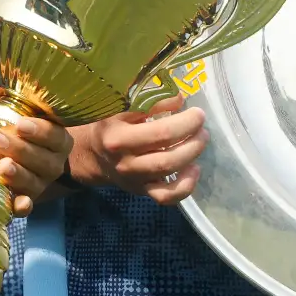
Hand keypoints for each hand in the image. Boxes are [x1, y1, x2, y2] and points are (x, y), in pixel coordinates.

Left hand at [0, 89, 72, 213]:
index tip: (21, 124)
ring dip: (19, 174)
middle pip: (44, 160)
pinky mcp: (25, 201)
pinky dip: (23, 206)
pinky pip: (28, 207)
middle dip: (20, 149)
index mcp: (54, 140)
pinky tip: (17, 203)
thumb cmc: (7, 134)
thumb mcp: (1, 119)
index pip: (56, 135)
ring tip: (2, 166)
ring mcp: (40, 184)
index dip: (41, 131)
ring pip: (36, 182)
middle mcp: (52, 163)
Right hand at [67, 98, 206, 204]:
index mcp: (118, 135)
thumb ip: (150, 101)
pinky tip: (193, 170)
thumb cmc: (112, 125)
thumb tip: (179, 98)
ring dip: (192, 154)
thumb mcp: (122, 108)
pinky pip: (166, 196)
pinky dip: (185, 187)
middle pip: (166, 152)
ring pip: (168, 171)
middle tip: (202, 126)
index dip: (185, 122)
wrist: (94, 154)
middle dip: (192, 138)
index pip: (159, 131)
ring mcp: (133, 177)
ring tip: (201, 140)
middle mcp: (124, 159)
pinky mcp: (141, 191)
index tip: (197, 112)